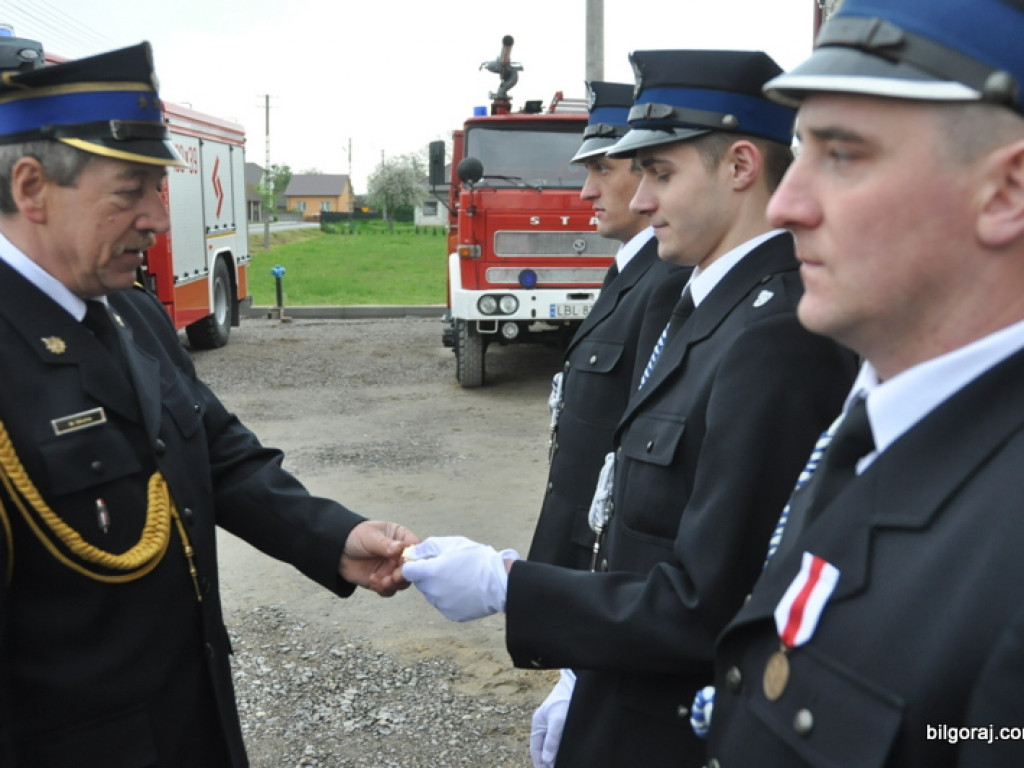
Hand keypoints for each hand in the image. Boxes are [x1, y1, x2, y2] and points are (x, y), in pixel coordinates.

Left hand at [339, 520, 418, 596]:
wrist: (336, 550)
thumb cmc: (356, 536)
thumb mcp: (371, 536)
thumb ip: (385, 544)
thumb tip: (400, 548)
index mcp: (401, 538)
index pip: (415, 548)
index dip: (415, 557)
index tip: (407, 563)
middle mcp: (399, 556)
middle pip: (412, 569)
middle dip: (404, 574)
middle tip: (394, 576)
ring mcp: (391, 569)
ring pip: (402, 582)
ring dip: (394, 584)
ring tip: (382, 581)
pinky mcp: (382, 581)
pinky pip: (389, 590)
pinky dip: (383, 589)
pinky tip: (373, 580)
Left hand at [400, 536, 519, 620]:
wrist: (500, 582)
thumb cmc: (476, 559)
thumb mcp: (451, 544)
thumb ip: (426, 547)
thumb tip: (411, 553)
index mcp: (429, 573)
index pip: (407, 571)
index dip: (415, 564)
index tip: (426, 561)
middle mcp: (432, 592)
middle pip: (420, 583)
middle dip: (428, 575)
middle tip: (447, 567)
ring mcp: (441, 605)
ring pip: (432, 594)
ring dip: (438, 586)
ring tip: (458, 577)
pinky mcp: (451, 614)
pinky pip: (444, 604)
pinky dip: (449, 597)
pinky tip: (463, 589)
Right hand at [530, 669, 574, 767]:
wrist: (577, 685)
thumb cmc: (564, 699)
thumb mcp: (557, 721)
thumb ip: (552, 741)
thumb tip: (547, 759)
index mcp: (538, 724)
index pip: (535, 749)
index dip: (539, 762)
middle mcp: (545, 727)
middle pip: (544, 749)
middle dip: (548, 761)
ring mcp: (555, 727)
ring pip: (554, 746)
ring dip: (556, 756)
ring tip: (561, 764)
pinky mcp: (565, 726)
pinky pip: (561, 742)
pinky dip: (562, 750)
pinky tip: (567, 755)